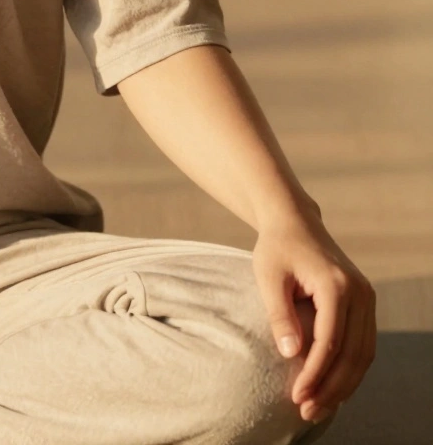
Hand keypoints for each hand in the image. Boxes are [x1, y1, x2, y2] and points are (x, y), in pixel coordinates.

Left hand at [252, 207, 375, 423]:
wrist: (296, 223)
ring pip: (364, 353)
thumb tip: (291, 354)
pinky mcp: (364, 304)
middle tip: (308, 412)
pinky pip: (363, 344)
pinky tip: (333, 388)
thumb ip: (279, 315)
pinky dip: (351, 369)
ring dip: (344, 385)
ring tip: (319, 408)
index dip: (314, 373)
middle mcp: (360, 293)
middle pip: (353, 353)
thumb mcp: (269, 278)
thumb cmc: (276, 249)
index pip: (330, 341)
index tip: (296, 396)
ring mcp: (367, 299)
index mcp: (337, 285)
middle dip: (331, 387)